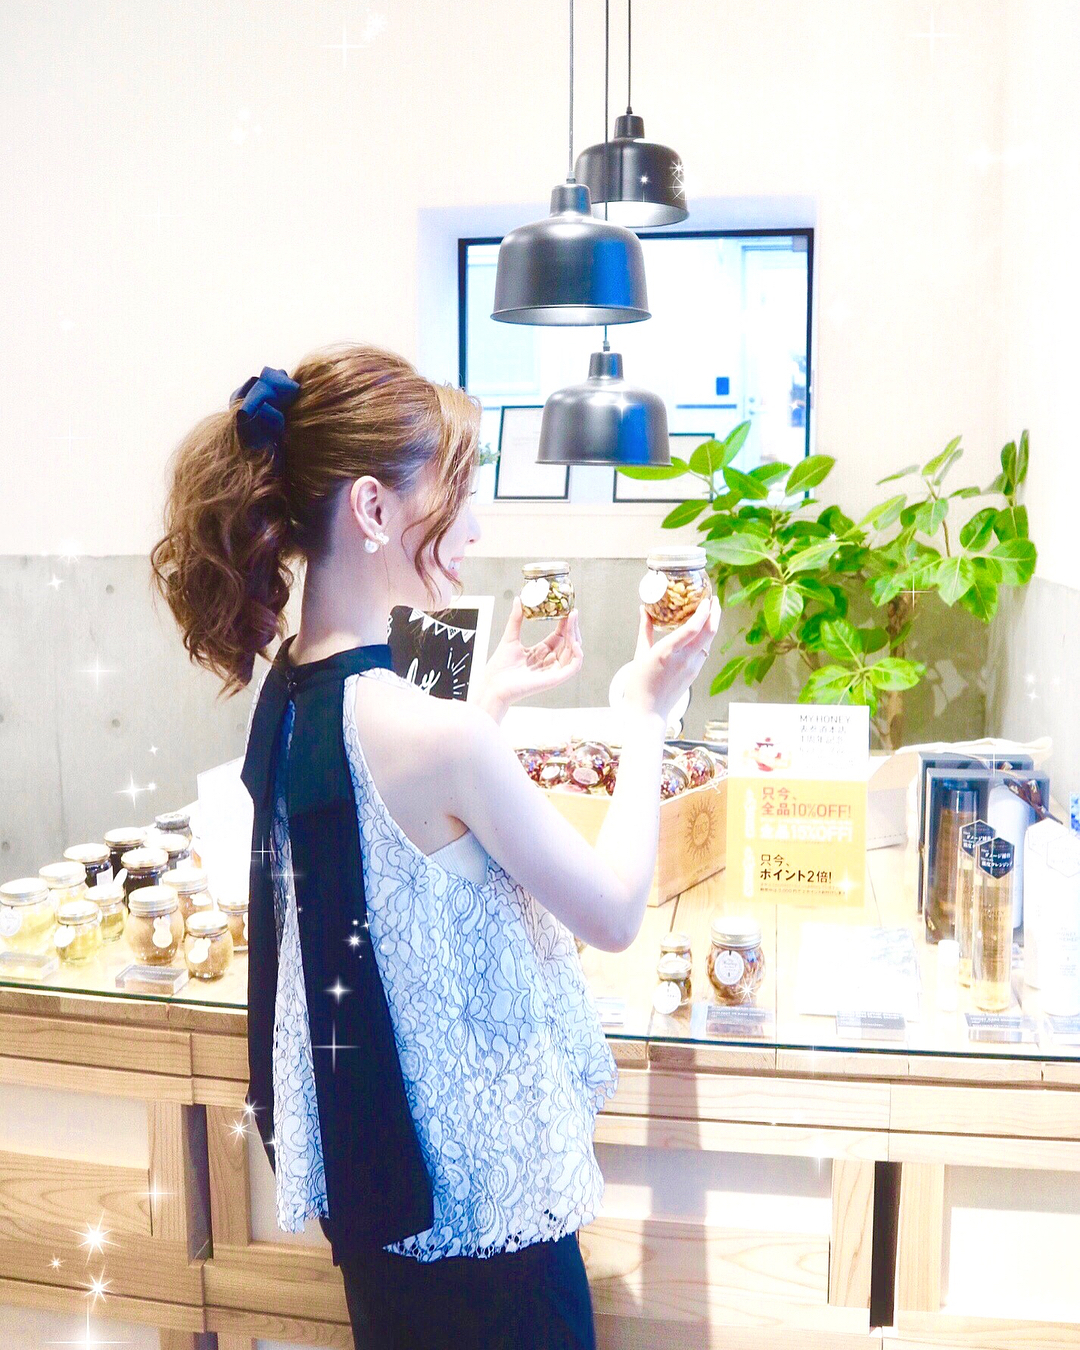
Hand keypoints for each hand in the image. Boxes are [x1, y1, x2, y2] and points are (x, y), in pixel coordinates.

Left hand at [476, 598, 583, 722]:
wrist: (494, 684)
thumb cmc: (500, 667)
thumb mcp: (510, 637)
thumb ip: (516, 619)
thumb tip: (519, 599)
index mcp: (540, 653)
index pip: (559, 636)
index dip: (565, 623)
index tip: (568, 610)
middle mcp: (549, 661)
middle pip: (568, 642)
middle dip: (573, 627)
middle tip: (573, 612)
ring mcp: (553, 670)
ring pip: (573, 652)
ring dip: (575, 636)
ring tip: (572, 622)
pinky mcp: (555, 679)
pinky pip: (573, 667)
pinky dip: (578, 655)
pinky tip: (575, 643)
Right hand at [620, 596, 720, 720]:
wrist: (647, 712)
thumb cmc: (639, 685)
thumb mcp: (639, 654)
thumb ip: (645, 630)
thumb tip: (645, 610)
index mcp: (667, 653)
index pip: (693, 629)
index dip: (703, 612)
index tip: (706, 599)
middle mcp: (684, 659)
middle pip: (708, 633)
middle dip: (714, 613)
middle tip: (713, 599)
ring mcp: (692, 667)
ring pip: (709, 641)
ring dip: (712, 624)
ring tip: (711, 611)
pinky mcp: (695, 673)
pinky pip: (704, 650)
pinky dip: (706, 637)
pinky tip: (702, 631)